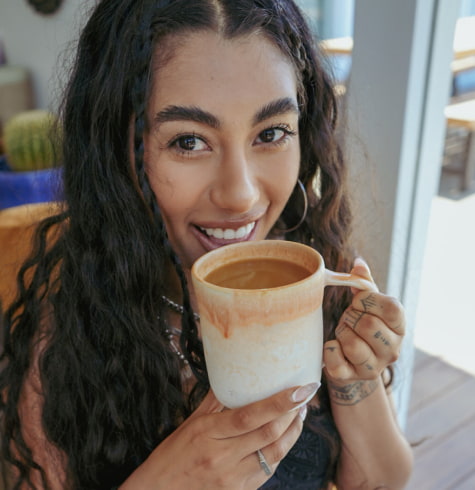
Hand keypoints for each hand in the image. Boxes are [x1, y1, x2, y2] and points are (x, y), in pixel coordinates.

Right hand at [121, 384, 315, 489]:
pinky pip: (267, 470)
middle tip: (305, 395)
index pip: (251, 416)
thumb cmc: (171, 456)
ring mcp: (232, 478)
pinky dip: (280, 451)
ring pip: (275, 453)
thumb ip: (214, 402)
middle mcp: (222, 457)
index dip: (279, 402)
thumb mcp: (190, 423)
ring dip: (292, 432)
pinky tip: (284, 437)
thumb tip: (232, 377)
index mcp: (208, 433)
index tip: (299, 389)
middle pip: (269, 433)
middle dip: (294, 413)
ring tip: (300, 413)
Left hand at [323, 258, 405, 385]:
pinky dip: (329, 349)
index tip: (359, 301)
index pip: (392, 308)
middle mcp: (392, 350)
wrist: (350, 359)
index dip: (370, 300)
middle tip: (349, 318)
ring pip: (353, 344)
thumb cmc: (361, 323)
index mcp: (399, 327)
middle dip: (351, 316)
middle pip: (368, 324)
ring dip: (341, 332)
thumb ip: (364, 283)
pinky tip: (333, 345)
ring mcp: (374, 367)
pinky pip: (335, 362)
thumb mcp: (367, 304)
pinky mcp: (352, 378)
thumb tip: (358, 263)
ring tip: (343, 331)